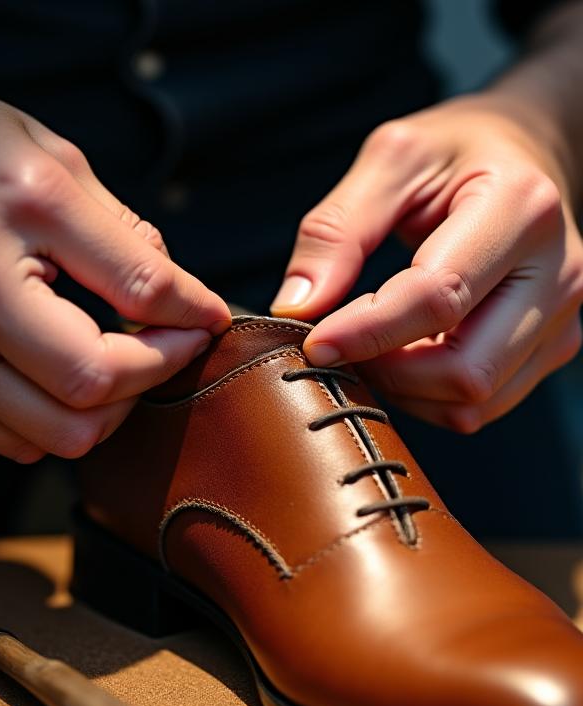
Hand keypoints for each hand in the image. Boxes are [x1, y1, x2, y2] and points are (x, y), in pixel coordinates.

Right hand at [0, 89, 229, 460]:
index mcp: (22, 207)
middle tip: (174, 345)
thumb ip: (118, 227)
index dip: (195, 312)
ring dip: (112, 409)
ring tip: (124, 366)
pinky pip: (15, 441)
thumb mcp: (48, 154)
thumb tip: (177, 295)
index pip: (141, 287)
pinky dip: (61, 424)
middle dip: (157, 371)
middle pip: (97, 380)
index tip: (211, 318)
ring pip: (60, 431)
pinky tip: (68, 381)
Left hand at [272, 95, 582, 431]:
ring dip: (404, 389)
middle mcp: (557, 273)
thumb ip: (338, 229)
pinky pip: (479, 405)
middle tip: (338, 344)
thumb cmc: (456, 152)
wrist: (524, 156)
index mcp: (521, 210)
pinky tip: (403, 355)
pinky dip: (427, 396)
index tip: (312, 343)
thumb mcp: (391, 159)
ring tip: (369, 344)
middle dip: (386, 370)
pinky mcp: (549, 348)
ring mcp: (560, 319)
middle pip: (463, 368)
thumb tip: (296, 308)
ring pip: (471, 401)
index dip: (366, 331)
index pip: (438, 298)